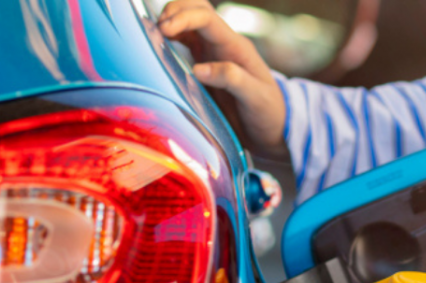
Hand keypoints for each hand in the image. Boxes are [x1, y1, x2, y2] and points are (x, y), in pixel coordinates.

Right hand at [159, 0, 285, 157]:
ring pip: (188, 22)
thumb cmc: (268, 112)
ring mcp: (212, 52)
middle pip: (196, 8)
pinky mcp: (203, 64)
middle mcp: (222, 44)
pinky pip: (183, 43)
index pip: (207, 17)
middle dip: (174, 10)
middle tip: (157, 28)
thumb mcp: (256, 98)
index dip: (183, 17)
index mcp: (235, 46)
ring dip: (169, 22)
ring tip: (152, 35)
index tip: (164, 29)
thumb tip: (199, 70)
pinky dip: (168, 40)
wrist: (273, 128)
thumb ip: (232, 80)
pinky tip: (158, 47)